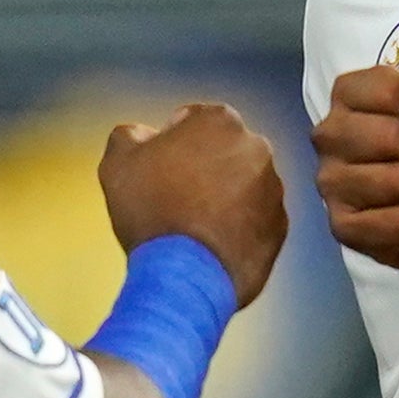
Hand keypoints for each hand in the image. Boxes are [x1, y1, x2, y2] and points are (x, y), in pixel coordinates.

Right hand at [99, 101, 288, 305]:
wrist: (183, 276)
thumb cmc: (151, 211)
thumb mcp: (118, 162)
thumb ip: (131, 135)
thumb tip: (143, 135)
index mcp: (220, 121)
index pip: (192, 121)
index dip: (171, 145)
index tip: (160, 169)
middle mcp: (256, 148)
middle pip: (222, 152)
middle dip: (203, 168)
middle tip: (176, 199)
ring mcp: (274, 190)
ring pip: (242, 185)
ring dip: (223, 197)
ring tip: (194, 226)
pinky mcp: (280, 228)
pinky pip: (255, 219)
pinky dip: (238, 227)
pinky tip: (212, 243)